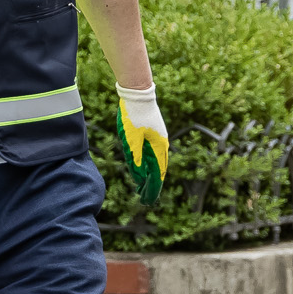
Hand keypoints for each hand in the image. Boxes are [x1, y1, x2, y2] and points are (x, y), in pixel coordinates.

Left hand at [116, 84, 168, 204]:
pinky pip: (151, 154)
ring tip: (143, 188)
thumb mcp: (131, 139)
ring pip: (155, 162)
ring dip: (149, 176)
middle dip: (152, 185)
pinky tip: (143, 169)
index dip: (153, 188)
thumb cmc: (134, 115)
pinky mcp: (151, 134)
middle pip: (158, 169)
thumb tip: (139, 175)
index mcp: (159, 147)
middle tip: (145, 199)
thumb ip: (135, 157)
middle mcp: (161, 145)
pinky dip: (148, 164)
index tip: (148, 200)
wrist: (137, 93)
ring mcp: (157, 139)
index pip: (158, 173)